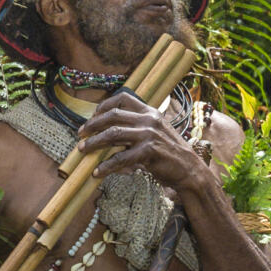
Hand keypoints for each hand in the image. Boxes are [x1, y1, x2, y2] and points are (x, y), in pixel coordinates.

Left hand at [80, 90, 207, 197]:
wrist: (190, 169)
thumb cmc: (170, 153)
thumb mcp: (156, 133)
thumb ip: (137, 128)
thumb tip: (110, 132)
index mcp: (150, 112)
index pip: (123, 98)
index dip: (104, 105)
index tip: (93, 114)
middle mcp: (149, 119)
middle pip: (113, 115)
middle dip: (93, 124)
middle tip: (80, 134)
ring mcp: (149, 134)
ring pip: (113, 134)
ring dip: (94, 143)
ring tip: (82, 150)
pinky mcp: (149, 151)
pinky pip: (121, 158)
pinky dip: (106, 166)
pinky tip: (97, 172)